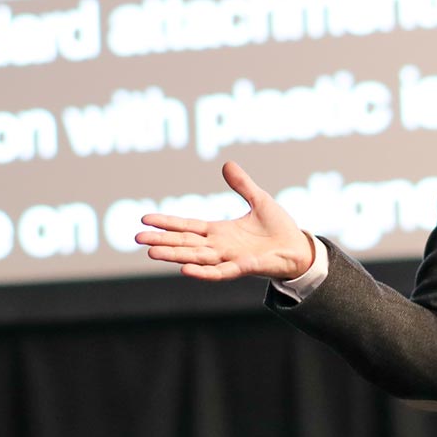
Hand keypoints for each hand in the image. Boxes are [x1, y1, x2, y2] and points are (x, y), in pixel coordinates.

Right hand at [134, 161, 315, 281]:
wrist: (300, 249)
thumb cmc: (280, 228)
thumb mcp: (259, 199)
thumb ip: (242, 185)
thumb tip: (227, 164)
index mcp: (220, 232)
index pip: (187, 226)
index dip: (167, 223)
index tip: (145, 220)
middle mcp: (220, 247)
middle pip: (184, 243)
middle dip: (161, 241)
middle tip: (137, 239)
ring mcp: (230, 259)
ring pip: (196, 257)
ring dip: (174, 256)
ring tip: (152, 253)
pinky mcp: (244, 267)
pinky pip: (220, 272)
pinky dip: (203, 272)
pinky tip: (186, 270)